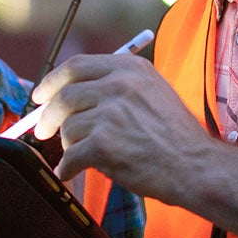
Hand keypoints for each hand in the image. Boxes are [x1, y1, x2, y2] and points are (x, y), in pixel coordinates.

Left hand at [28, 52, 215, 201]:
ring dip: (69, 144)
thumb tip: (71, 94)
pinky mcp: (104, 143)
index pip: (76, 66)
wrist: (196, 166)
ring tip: (82, 155)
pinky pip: (71, 156)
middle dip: (48, 116)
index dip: (52, 81)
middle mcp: (119, 85)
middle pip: (64, 95)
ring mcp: (111, 114)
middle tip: (43, 130)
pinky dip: (67, 167)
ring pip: (67, 127)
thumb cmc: (176, 136)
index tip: (41, 95)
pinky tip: (71, 172)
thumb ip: (116, 86)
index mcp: (129, 69)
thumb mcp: (152, 92)